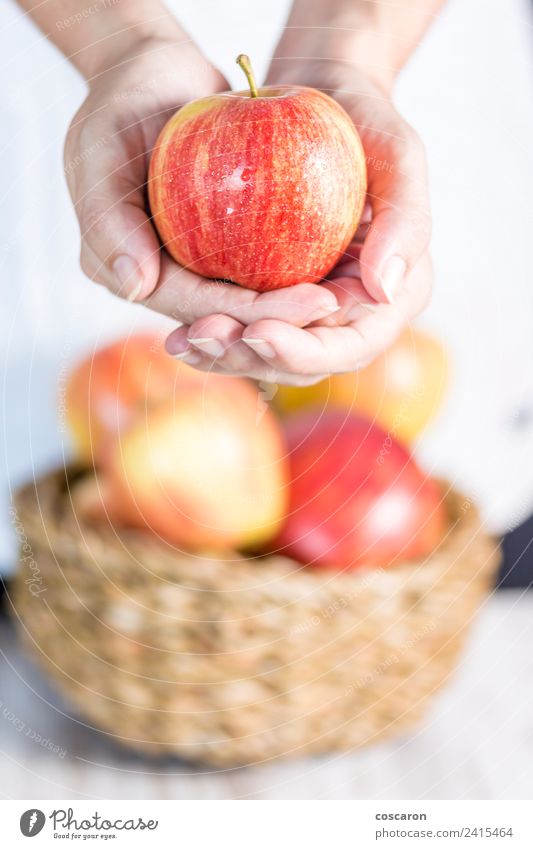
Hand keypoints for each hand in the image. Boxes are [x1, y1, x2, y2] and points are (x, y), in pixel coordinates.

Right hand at [64, 35, 338, 329]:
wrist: (152, 75)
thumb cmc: (118, 102)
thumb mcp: (99, 148)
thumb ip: (108, 219)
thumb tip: (134, 287)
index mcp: (128, 271)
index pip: (195, 305)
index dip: (252, 313)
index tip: (312, 303)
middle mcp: (163, 279)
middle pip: (228, 313)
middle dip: (281, 319)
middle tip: (336, 305)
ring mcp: (194, 264)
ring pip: (249, 298)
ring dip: (294, 306)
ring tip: (346, 299)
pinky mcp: (222, 245)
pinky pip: (261, 264)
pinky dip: (296, 269)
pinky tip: (341, 269)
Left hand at [166, 54, 431, 383]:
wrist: (324, 98)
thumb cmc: (367, 118)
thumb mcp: (397, 152)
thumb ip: (406, 219)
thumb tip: (383, 291)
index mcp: (394, 295)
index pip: (350, 345)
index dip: (304, 351)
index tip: (258, 332)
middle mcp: (354, 314)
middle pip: (305, 363)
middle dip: (252, 359)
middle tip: (204, 338)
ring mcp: (313, 309)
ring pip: (270, 355)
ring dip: (225, 356)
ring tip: (182, 342)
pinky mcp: (277, 295)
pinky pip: (246, 326)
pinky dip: (214, 332)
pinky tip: (178, 332)